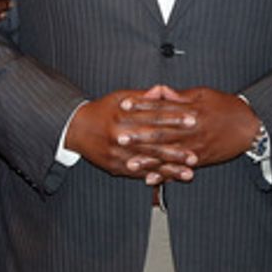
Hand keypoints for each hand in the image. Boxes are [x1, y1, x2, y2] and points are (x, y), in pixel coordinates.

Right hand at [65, 88, 199, 181]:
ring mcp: (118, 153)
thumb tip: (160, 91)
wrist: (75, 128)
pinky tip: (169, 180)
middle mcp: (120, 135)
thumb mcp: (119, 97)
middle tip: (195, 152)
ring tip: (189, 171)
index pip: (154, 116)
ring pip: (148, 161)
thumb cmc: (101, 111)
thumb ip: (141, 97)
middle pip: (153, 141)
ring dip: (170, 168)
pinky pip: (137, 173)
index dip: (174, 118)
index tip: (192, 119)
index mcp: (124, 115)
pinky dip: (154, 177)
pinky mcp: (115, 166)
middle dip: (177, 148)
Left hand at [120, 86, 262, 173]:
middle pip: (161, 133)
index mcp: (190, 111)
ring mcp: (195, 147)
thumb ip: (180, 96)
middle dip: (139, 136)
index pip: (161, 107)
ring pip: (167, 155)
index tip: (124, 105)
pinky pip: (179, 169)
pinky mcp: (199, 160)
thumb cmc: (227, 107)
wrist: (251, 127)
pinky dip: (164, 175)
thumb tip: (160, 90)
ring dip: (148, 160)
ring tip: (130, 163)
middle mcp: (191, 130)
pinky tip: (150, 179)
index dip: (141, 106)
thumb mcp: (203, 94)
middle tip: (120, 137)